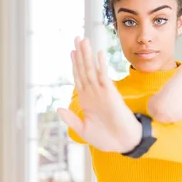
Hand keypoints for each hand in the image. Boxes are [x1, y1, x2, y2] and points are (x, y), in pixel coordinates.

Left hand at [57, 37, 141, 152]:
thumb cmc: (106, 138)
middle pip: (84, 69)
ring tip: (84, 40)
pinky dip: (101, 66)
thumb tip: (58, 108)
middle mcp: (93, 93)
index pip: (79, 77)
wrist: (123, 144)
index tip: (72, 51)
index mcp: (86, 100)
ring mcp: (102, 92)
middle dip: (80, 53)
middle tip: (77, 37)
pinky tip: (99, 54)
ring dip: (87, 55)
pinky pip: (104, 78)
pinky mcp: (111, 95)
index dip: (75, 64)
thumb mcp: (83, 130)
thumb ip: (71, 119)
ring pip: (92, 70)